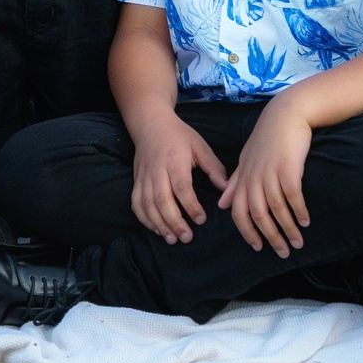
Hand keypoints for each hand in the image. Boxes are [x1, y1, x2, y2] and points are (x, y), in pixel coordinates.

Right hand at [130, 113, 227, 243]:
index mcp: (174, 160)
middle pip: (161, 199)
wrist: (150, 124)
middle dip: (174, 221)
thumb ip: (213, 167)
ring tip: (172, 239)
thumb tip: (225, 188)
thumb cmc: (178, 136)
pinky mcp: (136, 181)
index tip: (201, 220)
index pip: (181, 187)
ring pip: (147, 204)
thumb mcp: (200, 146)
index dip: (190, 206)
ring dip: (159, 224)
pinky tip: (156, 229)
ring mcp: (144, 176)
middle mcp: (157, 170)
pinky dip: (144, 219)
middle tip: (187, 238)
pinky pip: (136, 203)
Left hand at [218, 104, 312, 257]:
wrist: (286, 114)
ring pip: (277, 210)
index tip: (258, 248)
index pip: (239, 213)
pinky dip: (299, 211)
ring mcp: (270, 174)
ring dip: (288, 229)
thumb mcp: (246, 159)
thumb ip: (235, 182)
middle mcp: (254, 179)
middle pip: (259, 216)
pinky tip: (306, 221)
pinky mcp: (288, 169)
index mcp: (243, 179)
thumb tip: (222, 204)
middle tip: (283, 252)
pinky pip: (293, 197)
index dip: (248, 233)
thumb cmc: (267, 138)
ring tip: (298, 242)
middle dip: (271, 237)